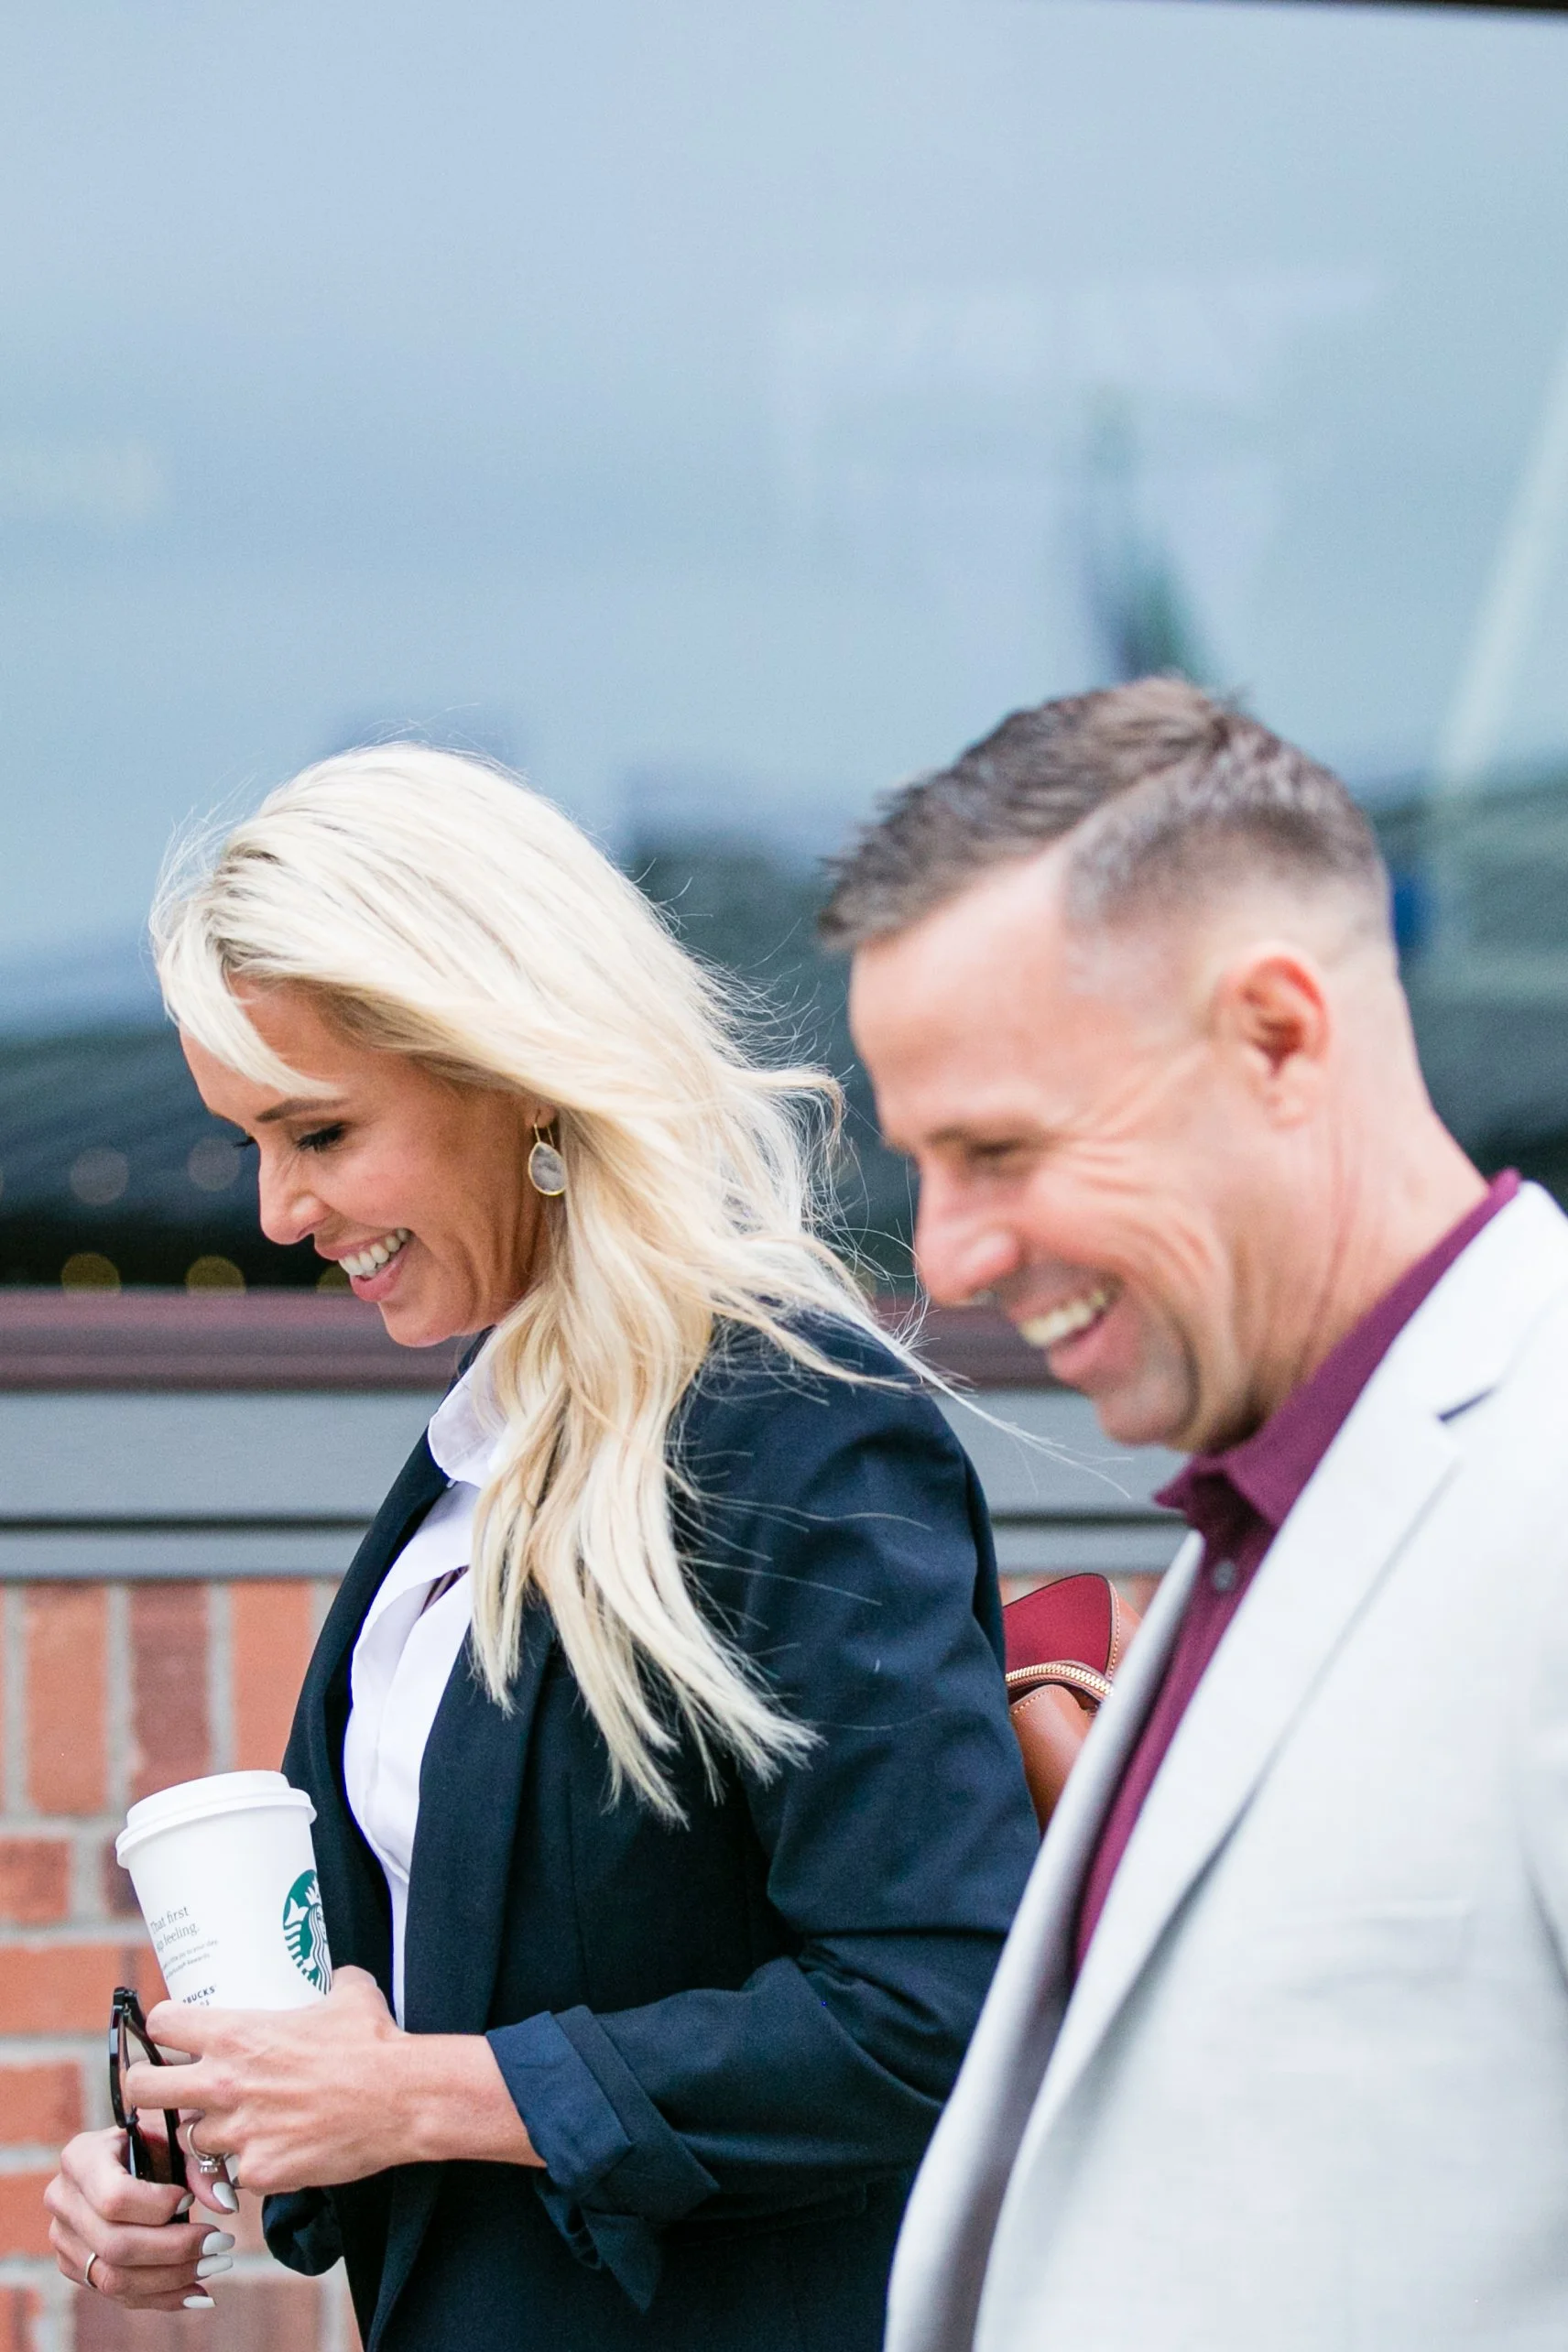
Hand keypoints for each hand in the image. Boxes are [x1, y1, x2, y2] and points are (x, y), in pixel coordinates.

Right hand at [46, 2126, 235, 2311]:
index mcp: (80, 2158)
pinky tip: (197, 2291)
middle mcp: (62, 2201)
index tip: (190, 2201)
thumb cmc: (156, 2138)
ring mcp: (64, 2240)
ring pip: (114, 2279)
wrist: (127, 2154)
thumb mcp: (176, 2133)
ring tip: (214, 2264)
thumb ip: (201, 2162)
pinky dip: (162, 2297)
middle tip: (221, 2243)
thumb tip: (223, 2203)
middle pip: (116, 2246)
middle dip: (175, 2250)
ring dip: (172, 2279)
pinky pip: (117, 2295)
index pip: (115, 2198)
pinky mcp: (76, 2268)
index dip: (157, 2207)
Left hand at [121, 1965, 540, 2192]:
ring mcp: (237, 2133)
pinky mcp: (259, 2172)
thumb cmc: (374, 2042)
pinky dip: (253, 2166)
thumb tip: (335, 1973)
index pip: (162, 2024)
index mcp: (234, 2033)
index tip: (173, 2038)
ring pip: (191, 2140)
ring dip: (211, 2134)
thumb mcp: (348, 1993)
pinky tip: (280, 2152)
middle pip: (141, 2090)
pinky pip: (237, 2173)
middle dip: (148, 2092)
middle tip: (171, 2094)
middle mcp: (223, 2084)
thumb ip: (329, 1982)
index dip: (165, 2030)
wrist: (403, 2098)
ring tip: (242, 2126)